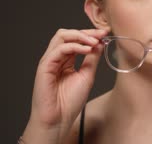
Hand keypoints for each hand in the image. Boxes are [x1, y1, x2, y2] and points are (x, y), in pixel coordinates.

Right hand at [23, 28, 107, 142]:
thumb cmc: (70, 102)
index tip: (105, 33)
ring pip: (62, 36)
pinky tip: (87, 50)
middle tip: (101, 34)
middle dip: (86, 32)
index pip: (76, 39)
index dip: (91, 34)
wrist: (59, 119)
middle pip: (68, 34)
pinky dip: (75, 46)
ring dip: (80, 36)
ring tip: (94, 42)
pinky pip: (59, 49)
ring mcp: (50, 60)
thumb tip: (99, 43)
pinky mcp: (45, 66)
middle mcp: (56, 57)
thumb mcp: (87, 75)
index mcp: (66, 60)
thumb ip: (92, 58)